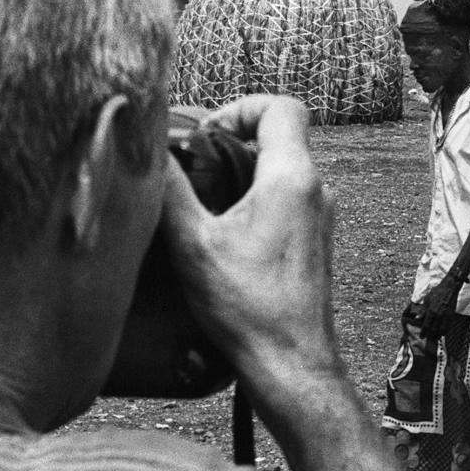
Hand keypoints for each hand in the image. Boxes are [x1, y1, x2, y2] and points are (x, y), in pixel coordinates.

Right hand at [160, 96, 336, 400]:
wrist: (289, 363)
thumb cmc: (247, 308)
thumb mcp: (192, 242)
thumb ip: (170, 188)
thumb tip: (151, 150)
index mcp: (291, 179)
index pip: (282, 107)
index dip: (241, 108)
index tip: (206, 136)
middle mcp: (315, 191)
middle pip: (274, 138)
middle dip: (228, 147)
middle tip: (192, 174)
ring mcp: (318, 218)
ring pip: (278, 172)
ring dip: (238, 179)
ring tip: (202, 210)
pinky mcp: (312, 242)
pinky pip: (283, 202)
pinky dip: (252, 205)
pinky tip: (221, 239)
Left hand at [419, 274, 459, 338]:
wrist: (449, 288)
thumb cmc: (436, 292)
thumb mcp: (427, 300)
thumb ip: (423, 311)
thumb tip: (417, 318)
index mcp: (431, 310)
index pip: (426, 325)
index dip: (424, 332)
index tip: (422, 336)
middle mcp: (438, 314)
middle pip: (434, 330)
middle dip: (430, 336)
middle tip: (428, 338)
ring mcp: (446, 315)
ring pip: (442, 330)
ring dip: (438, 335)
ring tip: (435, 337)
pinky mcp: (452, 315)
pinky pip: (448, 326)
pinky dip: (445, 331)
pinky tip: (442, 333)